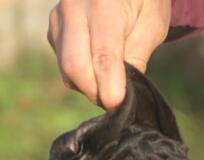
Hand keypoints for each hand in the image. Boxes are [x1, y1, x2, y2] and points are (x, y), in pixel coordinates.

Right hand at [48, 0, 170, 107]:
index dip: (110, 89)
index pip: (103, 58)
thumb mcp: (150, 27)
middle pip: (74, 67)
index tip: (118, 105)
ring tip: (107, 77)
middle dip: (94, 91)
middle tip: (112, 98)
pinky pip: (62, 64)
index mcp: (102, 3)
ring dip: (87, 84)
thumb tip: (118, 96)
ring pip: (66, 69)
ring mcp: (58, 17)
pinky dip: (80, 74)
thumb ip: (134, 61)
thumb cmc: (143, 1)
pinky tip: (95, 63)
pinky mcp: (53, 29)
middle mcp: (74, 7)